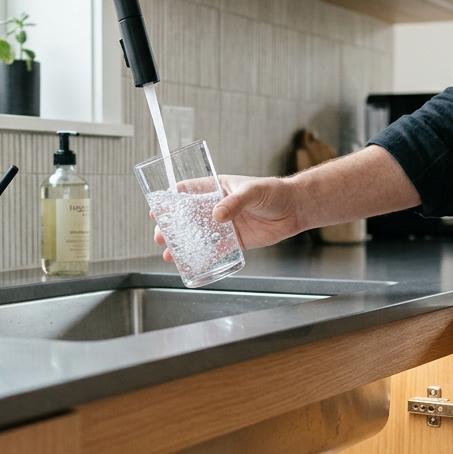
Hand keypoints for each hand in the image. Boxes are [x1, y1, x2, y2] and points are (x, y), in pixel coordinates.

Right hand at [153, 175, 302, 261]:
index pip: (188, 191)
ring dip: (182, 244)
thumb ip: (234, 202)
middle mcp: (217, 207)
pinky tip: (191, 264)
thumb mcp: (252, 191)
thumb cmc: (273, 192)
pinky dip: (203, 257)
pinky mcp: (235, 241)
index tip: (158, 207)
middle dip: (172, 227)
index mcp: (217, 189)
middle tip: (160, 236)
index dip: (171, 199)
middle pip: (188, 217)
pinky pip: (216, 250)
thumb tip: (217, 215)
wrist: (294, 209)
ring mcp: (225, 225)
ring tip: (168, 254)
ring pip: (198, 235)